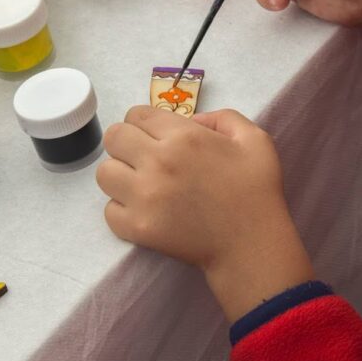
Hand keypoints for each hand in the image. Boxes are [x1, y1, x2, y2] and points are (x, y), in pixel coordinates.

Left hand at [97, 106, 314, 320]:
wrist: (251, 245)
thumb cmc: (256, 191)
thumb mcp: (254, 139)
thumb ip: (221, 117)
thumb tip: (189, 121)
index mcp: (184, 136)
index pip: (136, 114)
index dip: (145, 123)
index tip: (155, 137)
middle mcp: (158, 161)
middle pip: (114, 137)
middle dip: (127, 143)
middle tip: (144, 158)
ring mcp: (144, 196)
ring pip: (105, 172)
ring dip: (120, 175)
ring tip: (141, 184)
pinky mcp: (138, 227)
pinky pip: (109, 210)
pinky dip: (121, 210)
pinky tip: (143, 210)